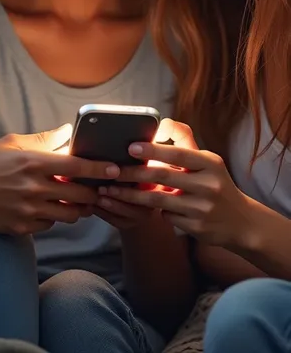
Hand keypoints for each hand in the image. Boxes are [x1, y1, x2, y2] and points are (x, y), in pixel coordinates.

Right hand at [0, 124, 120, 235]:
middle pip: (80, 195)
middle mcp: (35, 189)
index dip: (99, 169)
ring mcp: (29, 211)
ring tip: (79, 201)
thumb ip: (43, 140)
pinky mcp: (23, 228)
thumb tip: (67, 132)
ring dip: (78, 209)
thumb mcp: (11, 143)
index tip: (115, 169)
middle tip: (99, 189)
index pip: (77, 168)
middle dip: (94, 193)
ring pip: (70, 215)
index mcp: (34, 163)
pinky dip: (55, 218)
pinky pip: (50, 225)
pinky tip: (50, 208)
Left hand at [99, 119, 250, 247]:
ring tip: (112, 190)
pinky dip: (154, 210)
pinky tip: (142, 207)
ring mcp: (203, 208)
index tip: (131, 147)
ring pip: (158, 200)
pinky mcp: (196, 227)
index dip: (153, 150)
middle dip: (134, 174)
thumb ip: (184, 142)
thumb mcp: (207, 161)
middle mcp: (208, 185)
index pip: (178, 153)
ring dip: (132, 195)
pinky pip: (166, 216)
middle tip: (112, 171)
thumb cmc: (216, 183)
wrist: (241, 222)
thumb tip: (161, 125)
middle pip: (163, 176)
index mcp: (210, 163)